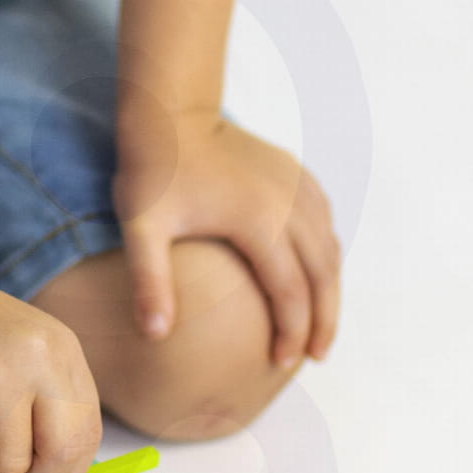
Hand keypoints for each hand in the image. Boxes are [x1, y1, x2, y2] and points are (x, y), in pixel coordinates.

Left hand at [113, 113, 340, 369]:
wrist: (169, 109)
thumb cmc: (152, 168)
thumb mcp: (141, 228)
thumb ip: (149, 282)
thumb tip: (154, 336)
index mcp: (258, 221)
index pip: (290, 291)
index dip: (292, 332)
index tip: (282, 362)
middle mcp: (288, 203)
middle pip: (324, 274)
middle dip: (324, 320)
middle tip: (316, 357)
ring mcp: (295, 185)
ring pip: (330, 247)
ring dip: (331, 288)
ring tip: (321, 324)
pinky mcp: (293, 172)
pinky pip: (324, 219)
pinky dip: (328, 251)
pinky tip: (317, 271)